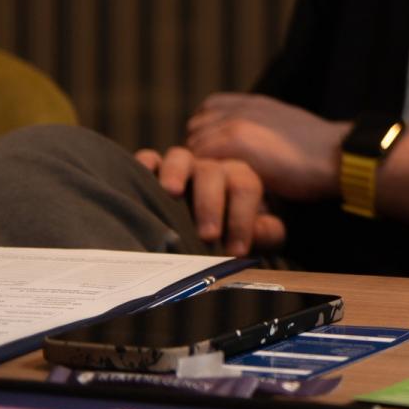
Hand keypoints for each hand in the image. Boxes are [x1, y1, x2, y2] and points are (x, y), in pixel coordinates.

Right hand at [133, 145, 288, 255]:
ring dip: (176, 173)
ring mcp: (180, 168)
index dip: (243, 218)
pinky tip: (141, 178)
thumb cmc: (228, 236)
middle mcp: (210, 170)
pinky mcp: (152, 172)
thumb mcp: (254, 237)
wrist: (200, 233)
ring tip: (171, 192)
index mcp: (238, 180)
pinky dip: (144, 165)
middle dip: (211, 203)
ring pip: (181, 158)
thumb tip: (259, 232)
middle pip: (213, 172)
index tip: (237, 250)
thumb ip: (266, 233)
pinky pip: (147, 159)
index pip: (245, 187)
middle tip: (208, 235)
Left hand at [183, 93, 350, 202]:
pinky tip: (218, 196)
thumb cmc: (321, 155)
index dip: (207, 136)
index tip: (216, 158)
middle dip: (199, 155)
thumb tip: (245, 154)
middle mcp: (239, 108)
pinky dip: (204, 180)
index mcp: (252, 103)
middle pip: (194, 132)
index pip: (206, 113)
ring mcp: (233, 122)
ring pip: (192, 148)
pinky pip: (198, 162)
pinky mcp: (232, 141)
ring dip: (199, 170)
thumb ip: (261, 132)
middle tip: (212, 181)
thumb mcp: (286, 130)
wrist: (340, 156)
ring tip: (214, 192)